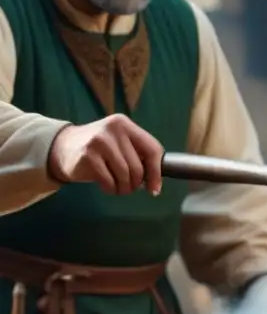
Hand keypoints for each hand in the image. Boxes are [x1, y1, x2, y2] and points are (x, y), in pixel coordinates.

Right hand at [48, 114, 162, 195]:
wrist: (63, 147)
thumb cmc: (100, 150)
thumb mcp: (120, 144)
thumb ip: (138, 155)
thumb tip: (156, 181)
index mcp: (125, 124)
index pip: (153, 149)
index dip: (156, 172)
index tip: (155, 189)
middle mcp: (113, 129)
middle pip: (139, 167)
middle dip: (136, 184)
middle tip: (129, 187)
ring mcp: (99, 141)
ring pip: (125, 175)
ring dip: (124, 188)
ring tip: (119, 188)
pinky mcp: (88, 155)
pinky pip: (109, 181)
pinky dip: (111, 189)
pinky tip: (107, 186)